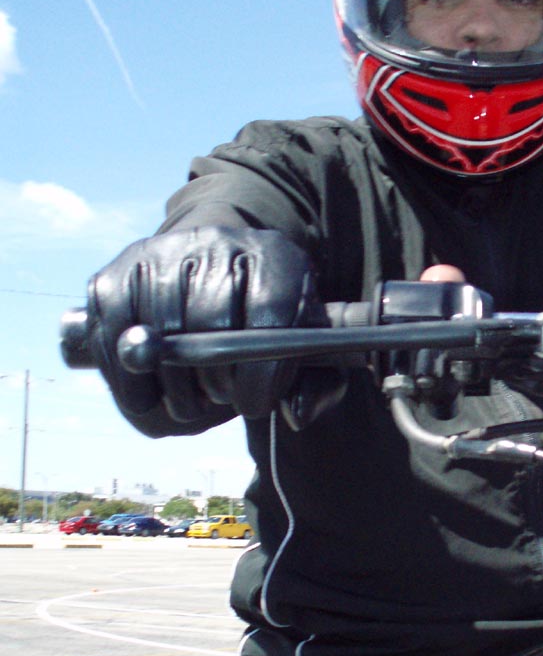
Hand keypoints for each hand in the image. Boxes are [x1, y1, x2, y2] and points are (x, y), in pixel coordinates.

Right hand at [86, 227, 330, 434]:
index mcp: (278, 258)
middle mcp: (219, 242)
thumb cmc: (264, 331)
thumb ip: (317, 388)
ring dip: (172, 386)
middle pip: (209, 320)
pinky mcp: (116, 273)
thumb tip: (297, 414)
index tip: (253, 405)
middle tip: (218, 398)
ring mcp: (162, 252)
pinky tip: (150, 392)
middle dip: (214, 380)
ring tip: (190, 397)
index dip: (261, 369)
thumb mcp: (304, 356)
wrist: (213, 285)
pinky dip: (128, 380)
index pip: (270, 310)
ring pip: (158, 334)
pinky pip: (113, 335)